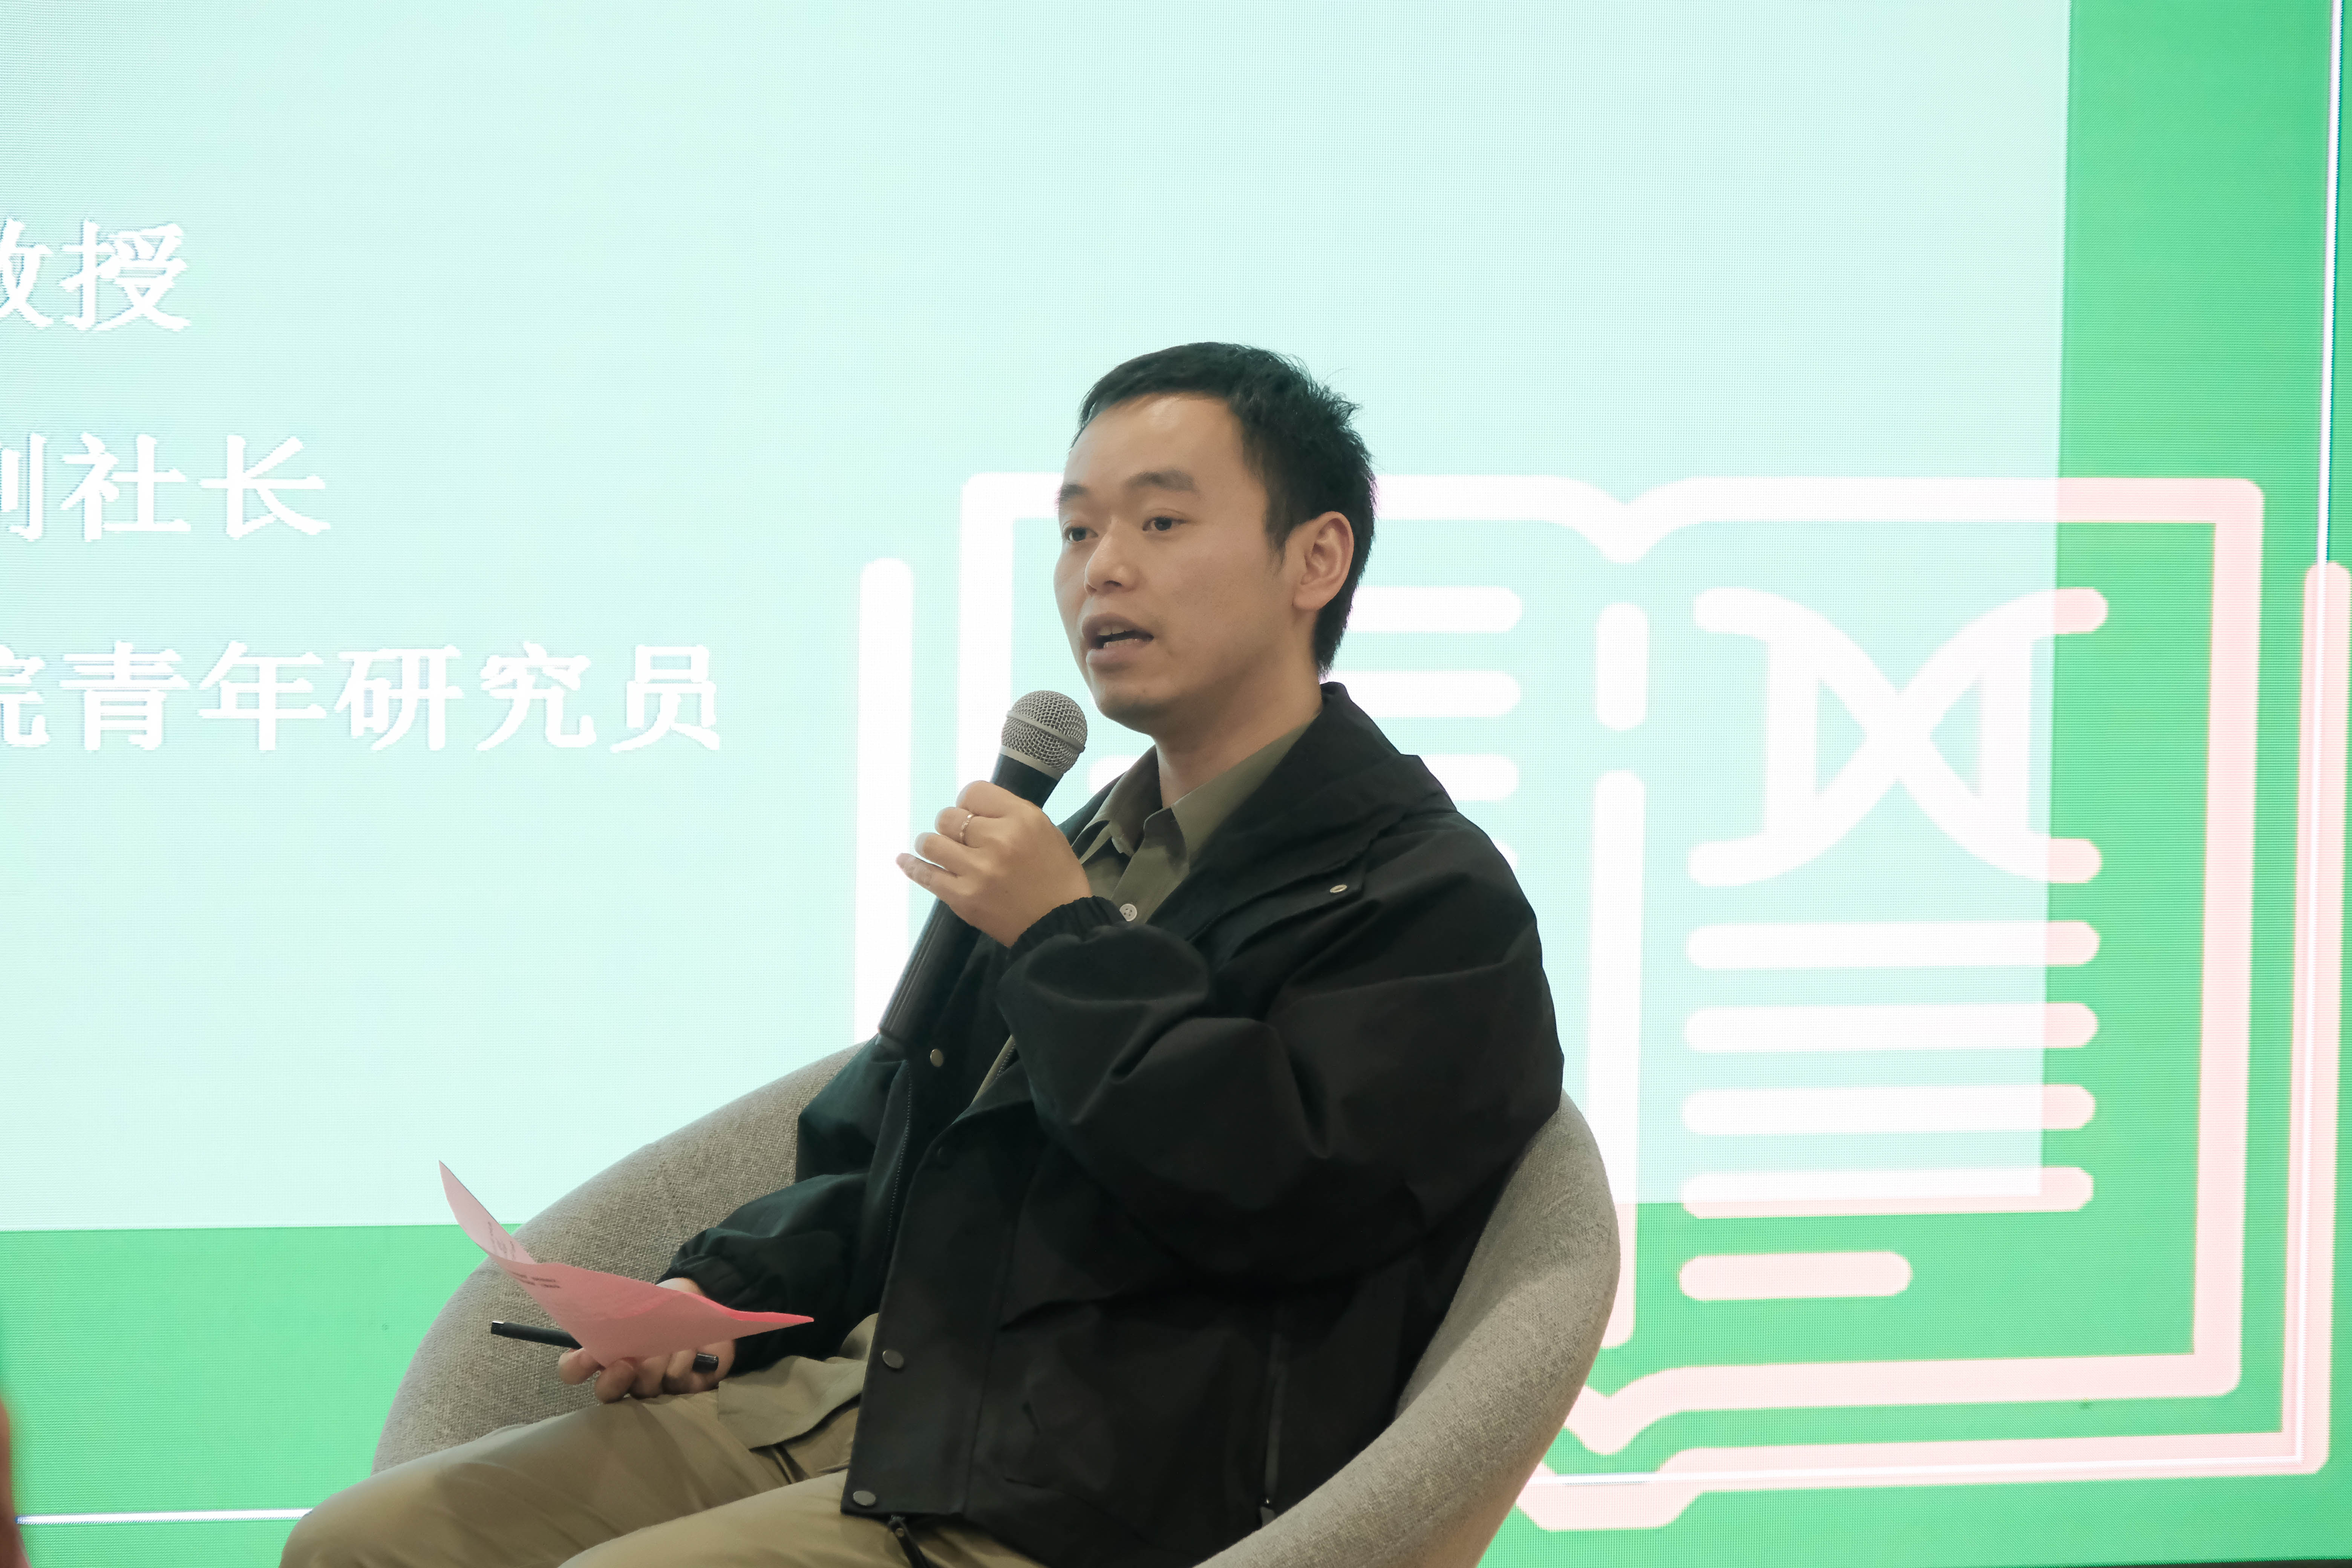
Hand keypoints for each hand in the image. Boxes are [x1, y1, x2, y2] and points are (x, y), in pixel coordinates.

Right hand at [556, 1277, 734, 1402]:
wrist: (698, 1300)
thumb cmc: (658, 1305)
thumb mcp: (631, 1304)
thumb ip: (612, 1318)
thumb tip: (597, 1332)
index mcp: (603, 1355)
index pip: (573, 1371)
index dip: (575, 1368)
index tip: (587, 1357)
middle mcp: (625, 1378)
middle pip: (607, 1393)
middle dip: (615, 1380)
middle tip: (628, 1363)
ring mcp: (654, 1387)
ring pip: (646, 1387)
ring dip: (657, 1361)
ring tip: (670, 1342)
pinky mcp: (684, 1388)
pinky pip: (679, 1383)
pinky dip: (684, 1360)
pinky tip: (693, 1348)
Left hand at [898, 780, 1091, 946]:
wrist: (1061, 926)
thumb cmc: (1057, 877)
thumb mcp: (1045, 831)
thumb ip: (1009, 815)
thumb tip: (971, 809)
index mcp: (1022, 818)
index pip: (974, 791)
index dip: (969, 803)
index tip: (974, 816)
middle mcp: (997, 839)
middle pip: (949, 816)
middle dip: (952, 825)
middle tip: (963, 840)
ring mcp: (977, 870)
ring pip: (931, 843)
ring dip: (933, 844)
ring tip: (940, 851)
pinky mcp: (963, 898)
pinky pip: (926, 876)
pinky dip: (912, 866)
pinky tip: (904, 860)